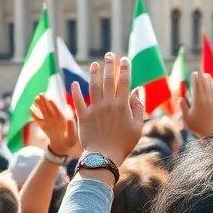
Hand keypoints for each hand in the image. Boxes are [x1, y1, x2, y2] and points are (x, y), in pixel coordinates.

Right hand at [30, 93, 80, 157]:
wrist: (63, 146)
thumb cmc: (70, 141)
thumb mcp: (72, 136)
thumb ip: (71, 128)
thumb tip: (70, 119)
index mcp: (62, 119)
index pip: (57, 110)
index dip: (53, 105)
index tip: (50, 99)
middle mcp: (54, 118)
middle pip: (48, 108)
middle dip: (45, 101)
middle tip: (40, 94)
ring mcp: (48, 121)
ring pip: (43, 111)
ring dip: (39, 105)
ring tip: (36, 98)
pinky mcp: (43, 126)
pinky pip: (37, 119)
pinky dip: (34, 115)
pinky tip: (30, 109)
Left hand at [73, 52, 144, 166]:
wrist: (104, 157)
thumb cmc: (123, 144)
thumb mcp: (137, 127)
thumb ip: (138, 108)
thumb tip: (137, 91)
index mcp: (122, 106)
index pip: (124, 82)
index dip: (124, 69)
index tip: (124, 59)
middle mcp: (108, 104)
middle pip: (109, 80)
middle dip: (109, 65)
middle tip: (109, 55)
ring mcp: (94, 109)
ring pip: (94, 86)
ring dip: (94, 73)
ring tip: (93, 64)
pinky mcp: (83, 116)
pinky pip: (78, 101)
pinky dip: (76, 91)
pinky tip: (74, 83)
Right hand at [180, 72, 212, 137]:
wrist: (210, 134)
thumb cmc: (196, 127)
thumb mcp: (186, 118)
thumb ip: (183, 107)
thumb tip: (181, 98)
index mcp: (198, 102)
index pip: (197, 87)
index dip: (195, 79)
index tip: (194, 73)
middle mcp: (206, 100)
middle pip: (204, 86)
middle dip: (201, 77)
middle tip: (199, 71)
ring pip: (210, 88)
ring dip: (208, 81)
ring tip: (207, 75)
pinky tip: (212, 85)